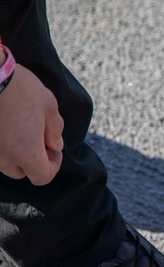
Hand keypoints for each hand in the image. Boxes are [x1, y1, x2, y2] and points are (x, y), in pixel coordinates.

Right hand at [0, 62, 63, 184]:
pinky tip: (6, 125)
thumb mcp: (49, 106)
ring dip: (14, 153)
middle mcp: (3, 158)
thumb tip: (55, 146)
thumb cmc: (20, 88)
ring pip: (3, 163)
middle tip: (39, 139)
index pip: (42, 178)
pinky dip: (1, 144)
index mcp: (26, 154)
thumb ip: (55, 130)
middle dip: (32, 161)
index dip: (53, 166)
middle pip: (20, 172)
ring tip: (20, 130)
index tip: (54, 149)